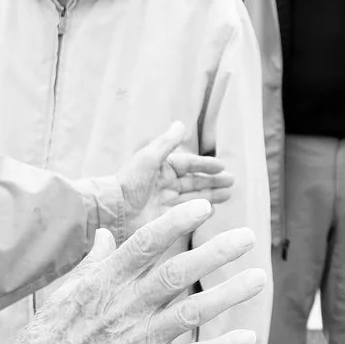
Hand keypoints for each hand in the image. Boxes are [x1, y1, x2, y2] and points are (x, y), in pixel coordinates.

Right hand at [8, 199, 265, 343]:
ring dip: (229, 295)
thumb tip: (103, 234)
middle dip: (214, 252)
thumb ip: (91, 264)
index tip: (202, 207)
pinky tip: (248, 338)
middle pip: (176, 273)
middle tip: (247, 235)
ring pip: (191, 312)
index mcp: (104, 284)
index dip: (174, 223)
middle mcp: (125, 308)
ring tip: (259, 278)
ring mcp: (137, 340)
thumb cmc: (45, 343)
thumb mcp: (63, 295)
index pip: (144, 244)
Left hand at [107, 121, 233, 226]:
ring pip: (194, 197)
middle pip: (194, 182)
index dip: (205, 165)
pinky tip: (212, 210)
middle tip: (232, 182)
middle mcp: (165, 185)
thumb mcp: (149, 157)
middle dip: (213, 181)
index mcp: (162, 169)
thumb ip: (167, 142)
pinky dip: (201, 211)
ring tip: (228, 194)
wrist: (112, 210)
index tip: (222, 167)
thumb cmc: (129, 182)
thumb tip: (181, 123)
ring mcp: (166, 203)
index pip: (188, 164)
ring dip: (212, 195)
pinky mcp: (165, 220)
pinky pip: (187, 214)